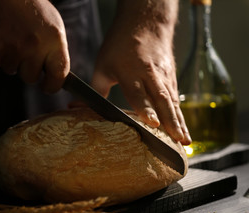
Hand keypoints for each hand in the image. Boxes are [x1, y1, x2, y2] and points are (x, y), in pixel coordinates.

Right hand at [0, 0, 69, 92]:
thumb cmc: (31, 9)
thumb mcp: (53, 26)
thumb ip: (56, 52)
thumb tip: (56, 78)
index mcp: (54, 40)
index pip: (59, 75)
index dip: (52, 85)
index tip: (47, 86)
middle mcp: (35, 45)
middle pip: (30, 78)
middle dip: (27, 69)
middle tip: (24, 50)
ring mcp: (13, 47)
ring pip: (11, 71)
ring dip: (10, 60)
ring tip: (12, 39)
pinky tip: (0, 38)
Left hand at [91, 0, 190, 144]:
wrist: (145, 22)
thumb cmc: (120, 44)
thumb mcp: (103, 64)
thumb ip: (95, 88)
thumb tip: (77, 107)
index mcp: (131, 71)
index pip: (139, 93)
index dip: (146, 109)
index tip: (153, 124)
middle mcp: (151, 74)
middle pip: (162, 100)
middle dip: (171, 121)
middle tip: (177, 141)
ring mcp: (164, 76)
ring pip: (173, 101)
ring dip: (180, 121)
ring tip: (185, 140)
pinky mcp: (171, 77)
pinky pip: (176, 97)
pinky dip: (180, 114)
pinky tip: (182, 128)